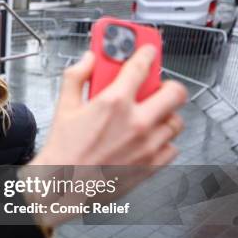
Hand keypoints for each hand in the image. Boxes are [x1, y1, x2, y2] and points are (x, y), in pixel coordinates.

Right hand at [21, 45, 187, 228]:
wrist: (62, 186)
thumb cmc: (62, 151)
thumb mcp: (63, 107)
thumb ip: (76, 76)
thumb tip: (87, 60)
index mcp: (114, 102)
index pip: (142, 66)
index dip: (148, 53)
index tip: (149, 51)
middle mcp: (136, 122)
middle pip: (174, 92)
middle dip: (167, 85)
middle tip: (156, 88)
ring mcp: (147, 146)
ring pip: (175, 121)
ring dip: (165, 116)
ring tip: (149, 117)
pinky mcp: (151, 166)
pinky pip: (172, 148)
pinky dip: (163, 142)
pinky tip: (147, 140)